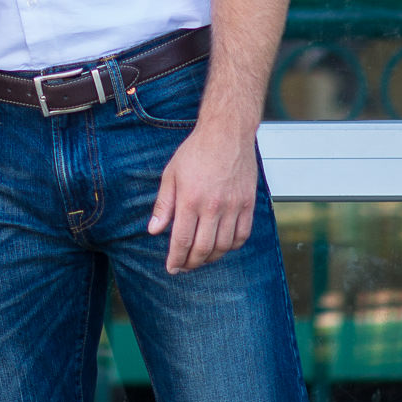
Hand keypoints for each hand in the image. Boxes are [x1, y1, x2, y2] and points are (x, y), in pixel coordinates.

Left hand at [146, 118, 261, 274]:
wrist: (227, 133)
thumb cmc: (196, 151)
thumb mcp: (171, 174)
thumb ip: (163, 205)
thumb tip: (154, 230)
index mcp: (190, 199)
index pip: (182, 240)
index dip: (176, 259)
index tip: (172, 268)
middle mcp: (213, 206)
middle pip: (203, 249)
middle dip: (191, 263)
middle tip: (184, 267)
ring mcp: (233, 206)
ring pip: (223, 246)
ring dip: (211, 258)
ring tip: (200, 258)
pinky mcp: (248, 204)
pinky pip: (242, 236)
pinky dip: (231, 246)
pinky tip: (221, 246)